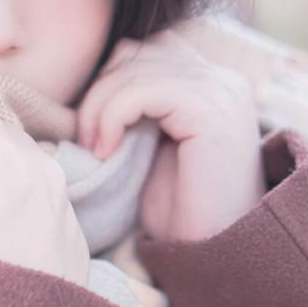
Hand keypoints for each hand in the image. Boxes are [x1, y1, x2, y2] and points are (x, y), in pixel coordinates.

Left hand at [74, 33, 265, 244]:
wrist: (216, 254)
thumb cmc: (184, 213)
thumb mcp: (155, 149)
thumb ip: (140, 109)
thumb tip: (96, 86)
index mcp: (212, 84)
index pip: (146, 52)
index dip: (109, 82)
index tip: (92, 131)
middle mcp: (222, 79)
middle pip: (136, 52)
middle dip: (99, 92)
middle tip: (86, 141)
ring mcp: (220, 91)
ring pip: (133, 69)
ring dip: (99, 107)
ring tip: (95, 149)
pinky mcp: (209, 109)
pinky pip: (140, 90)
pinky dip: (111, 117)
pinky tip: (106, 151)